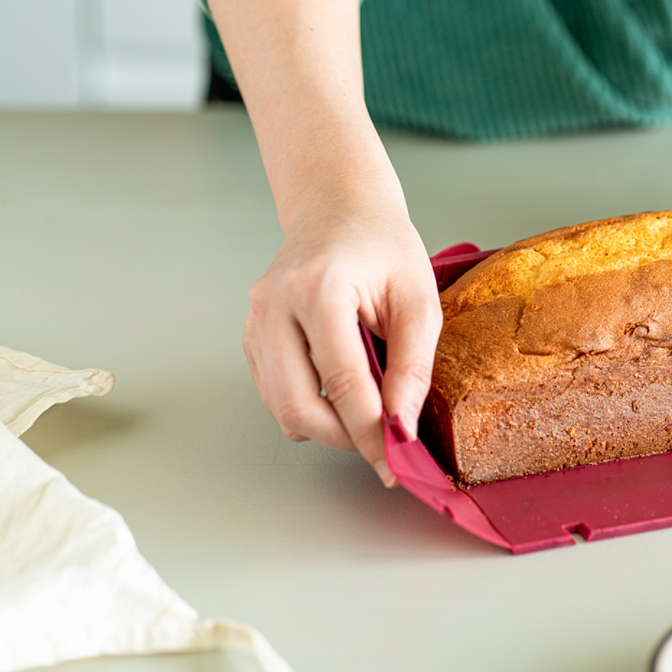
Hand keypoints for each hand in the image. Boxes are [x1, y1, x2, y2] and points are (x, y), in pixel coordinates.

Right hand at [243, 200, 441, 485]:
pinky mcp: (252, 335)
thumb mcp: (418, 300)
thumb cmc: (383, 247)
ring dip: (326, 425)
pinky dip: (308, 405)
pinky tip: (340, 390)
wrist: (341, 209)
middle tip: (382, 444)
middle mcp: (275, 306)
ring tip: (367, 412)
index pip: (343, 383)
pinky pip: (274, 392)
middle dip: (344, 437)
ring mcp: (256, 321)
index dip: (370, 431)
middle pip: (298, 405)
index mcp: (318, 289)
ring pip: (281, 406)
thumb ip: (412, 365)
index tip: (395, 461)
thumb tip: (402, 426)